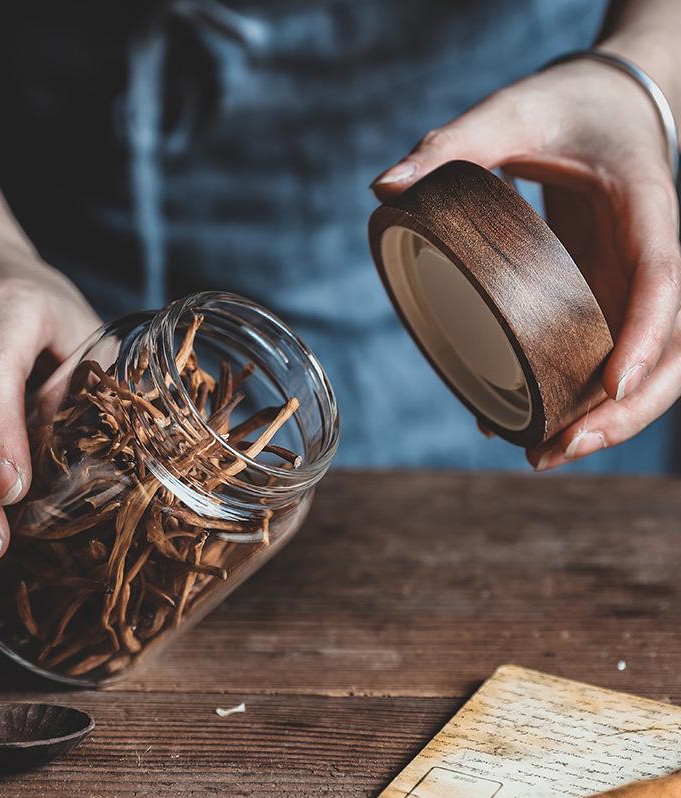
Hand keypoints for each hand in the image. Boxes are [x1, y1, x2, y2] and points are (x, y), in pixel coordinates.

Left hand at [372, 57, 680, 469]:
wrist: (607, 102)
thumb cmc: (567, 102)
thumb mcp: (514, 109)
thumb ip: (454, 143)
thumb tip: (385, 188)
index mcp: (645, 205)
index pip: (662, 276)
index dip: (644, 335)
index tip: (610, 387)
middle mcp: (651, 252)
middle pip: (671, 346)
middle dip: (626, 409)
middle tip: (558, 450)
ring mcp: (633, 279)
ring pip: (645, 362)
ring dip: (605, 418)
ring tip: (540, 455)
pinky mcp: (608, 291)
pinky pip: (604, 349)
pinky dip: (577, 392)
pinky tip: (528, 424)